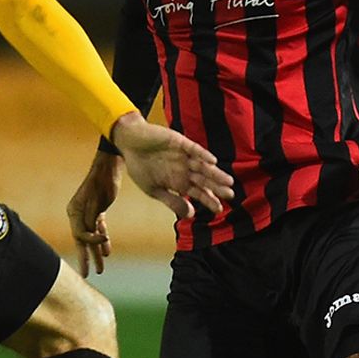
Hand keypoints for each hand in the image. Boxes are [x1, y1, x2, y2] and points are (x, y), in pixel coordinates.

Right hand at [67, 152, 125, 276]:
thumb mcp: (97, 200)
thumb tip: (91, 235)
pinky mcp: (98, 210)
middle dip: (86, 258)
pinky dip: (103, 239)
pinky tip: (107, 251)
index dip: (91, 240)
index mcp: (74, 211)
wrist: (110, 165)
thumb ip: (92, 218)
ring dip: (97, 252)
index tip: (104, 239)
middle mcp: (78, 213)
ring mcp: (88, 212)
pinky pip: (99, 228)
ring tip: (100, 269)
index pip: (79, 233)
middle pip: (81, 240)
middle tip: (87, 274)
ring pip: (92, 236)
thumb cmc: (102, 180)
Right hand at [107, 112, 234, 220]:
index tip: (219, 209)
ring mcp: (182, 155)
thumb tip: (191, 215)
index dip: (208, 200)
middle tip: (230, 195)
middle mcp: (183, 169)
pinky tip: (212, 161)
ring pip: (202, 166)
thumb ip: (172, 201)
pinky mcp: (178, 142)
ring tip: (228, 181)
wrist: (128, 142)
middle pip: (204, 180)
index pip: (197, 192)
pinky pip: (193, 148)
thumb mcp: (153, 189)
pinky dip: (202, 154)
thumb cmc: (139, 166)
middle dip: (216, 188)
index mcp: (178, 181)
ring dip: (214, 173)